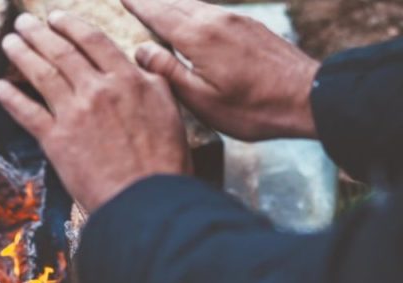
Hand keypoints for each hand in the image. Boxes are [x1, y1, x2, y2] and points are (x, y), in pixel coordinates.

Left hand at [0, 12, 190, 212]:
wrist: (147, 199)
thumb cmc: (164, 162)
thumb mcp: (170, 111)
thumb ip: (153, 83)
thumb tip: (140, 65)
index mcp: (128, 80)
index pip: (93, 40)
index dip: (71, 25)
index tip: (56, 18)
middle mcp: (98, 89)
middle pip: (61, 51)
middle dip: (38, 33)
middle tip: (23, 23)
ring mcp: (74, 113)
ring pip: (41, 74)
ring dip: (21, 54)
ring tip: (9, 42)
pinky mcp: (56, 140)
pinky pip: (27, 112)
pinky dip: (10, 97)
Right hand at [124, 0, 320, 140]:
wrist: (308, 99)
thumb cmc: (252, 108)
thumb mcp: (201, 100)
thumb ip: (167, 71)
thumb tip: (140, 50)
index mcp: (198, 37)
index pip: (158, 14)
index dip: (138, 4)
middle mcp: (216, 20)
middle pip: (175, 3)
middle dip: (151, 0)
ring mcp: (237, 20)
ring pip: (195, 4)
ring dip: (172, 3)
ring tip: (158, 5)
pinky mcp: (252, 27)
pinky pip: (213, 11)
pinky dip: (194, 10)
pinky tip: (192, 18)